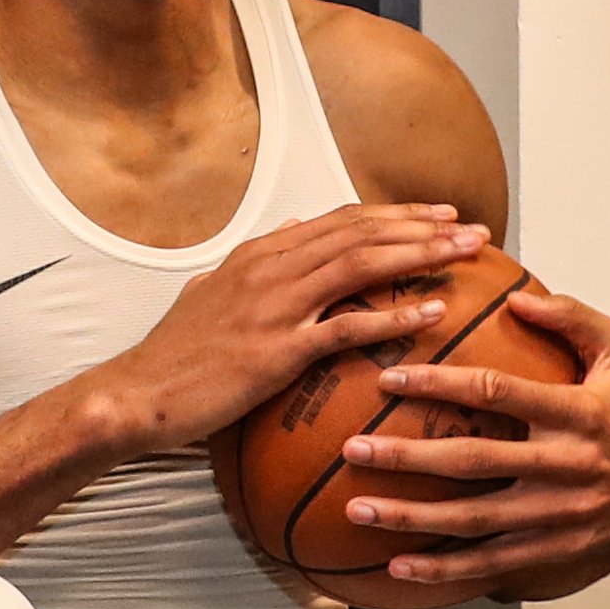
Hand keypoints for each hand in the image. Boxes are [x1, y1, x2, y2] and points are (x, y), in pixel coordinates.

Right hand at [99, 206, 473, 449]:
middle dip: (423, 227)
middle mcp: (271, 268)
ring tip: (465, 256)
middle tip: (473, 230)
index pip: (343, 220)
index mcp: (261, 254)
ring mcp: (274, 307)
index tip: (441, 214)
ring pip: (361, 266)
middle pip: (362, 233)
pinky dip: (392, 315)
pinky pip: (346, 327)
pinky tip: (431, 313)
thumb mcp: (213, 290)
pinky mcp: (277, 350)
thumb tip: (293, 229)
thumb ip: (258, 260)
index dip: (397, 214)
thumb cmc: (176, 354)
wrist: (136, 394)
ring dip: (419, 256)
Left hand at [335, 289, 609, 597]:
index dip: (441, 385)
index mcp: (578, 413)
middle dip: (408, 456)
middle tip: (356, 448)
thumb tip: (516, 296)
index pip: (499, 393)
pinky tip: (398, 566)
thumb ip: (572, 317)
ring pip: (474, 520)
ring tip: (359, 508)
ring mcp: (558, 516)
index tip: (392, 378)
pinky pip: (491, 564)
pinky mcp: (554, 552)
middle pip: (474, 462)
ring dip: (412, 517)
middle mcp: (566, 467)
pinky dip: (444, 569)